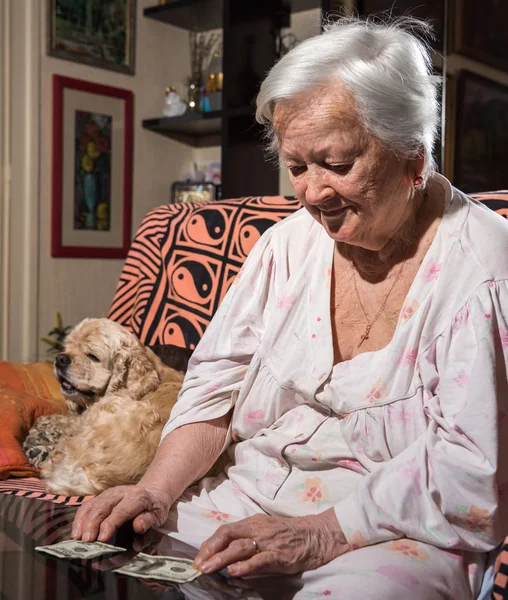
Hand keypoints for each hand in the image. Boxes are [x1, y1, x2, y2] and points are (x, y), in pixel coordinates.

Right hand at [71, 484, 170, 542]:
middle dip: (93, 524)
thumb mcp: (158, 515)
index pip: (121, 510)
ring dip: (83, 522)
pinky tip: (76, 532)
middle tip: (87, 541)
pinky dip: (79, 519)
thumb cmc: (154, 508)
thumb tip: (138, 527)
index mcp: (138, 497)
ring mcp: (109, 493)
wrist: (152, 492)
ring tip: (78, 538)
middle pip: (103, 506)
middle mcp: (121, 492)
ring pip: (93, 505)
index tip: (102, 538)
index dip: (110, 524)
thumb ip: (148, 521)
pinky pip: (87, 506)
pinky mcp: (101, 497)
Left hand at [193, 508, 349, 576]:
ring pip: (240, 548)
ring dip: (221, 558)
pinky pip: (260, 560)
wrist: (317, 534)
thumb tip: (225, 553)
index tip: (198, 557)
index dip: (210, 544)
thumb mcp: (266, 530)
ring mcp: (269, 541)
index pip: (225, 530)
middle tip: (197, 566)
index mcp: (253, 522)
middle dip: (210, 552)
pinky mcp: (280, 555)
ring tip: (207, 569)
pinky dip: (245, 566)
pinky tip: (233, 572)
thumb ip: (248, 538)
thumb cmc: (290, 534)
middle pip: (228, 537)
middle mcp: (258, 529)